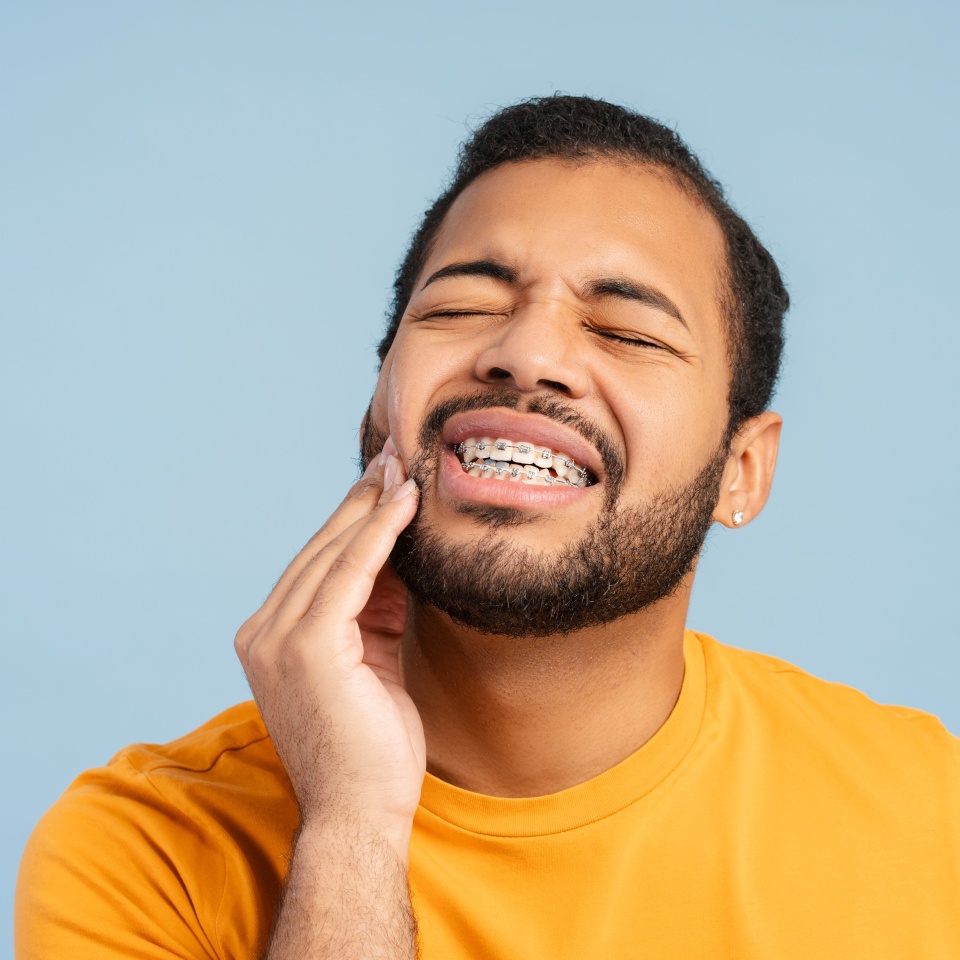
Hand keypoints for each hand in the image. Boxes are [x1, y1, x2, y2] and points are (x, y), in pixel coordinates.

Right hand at [235, 439, 423, 855]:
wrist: (360, 815)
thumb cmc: (371, 747)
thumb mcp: (372, 659)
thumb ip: (374, 607)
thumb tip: (399, 554)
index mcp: (272, 636)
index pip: (317, 564)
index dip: (353, 518)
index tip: (384, 479)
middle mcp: (263, 631)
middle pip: (321, 548)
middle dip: (362, 498)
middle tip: (395, 454)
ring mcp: (278, 638)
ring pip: (334, 552)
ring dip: (373, 504)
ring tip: (404, 465)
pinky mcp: (306, 646)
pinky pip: (351, 572)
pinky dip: (380, 532)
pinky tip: (404, 501)